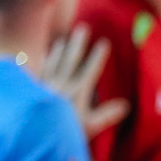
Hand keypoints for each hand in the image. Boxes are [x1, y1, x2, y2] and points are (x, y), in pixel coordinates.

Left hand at [38, 24, 127, 140]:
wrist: (35, 132)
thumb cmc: (65, 129)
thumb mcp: (90, 126)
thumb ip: (107, 115)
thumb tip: (126, 105)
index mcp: (78, 91)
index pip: (90, 70)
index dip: (97, 56)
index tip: (104, 42)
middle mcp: (62, 84)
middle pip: (71, 60)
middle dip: (78, 44)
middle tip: (82, 28)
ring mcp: (46, 85)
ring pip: (54, 63)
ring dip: (59, 50)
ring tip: (62, 40)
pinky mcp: (34, 90)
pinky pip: (40, 72)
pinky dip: (43, 64)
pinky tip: (43, 58)